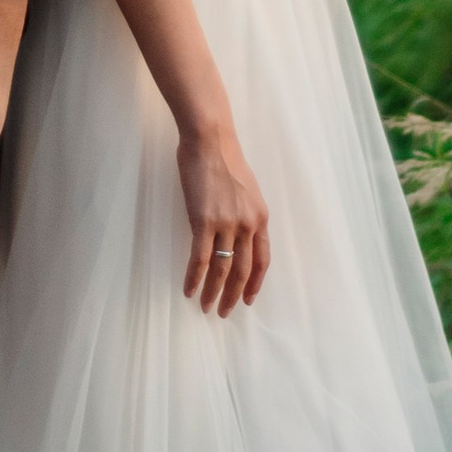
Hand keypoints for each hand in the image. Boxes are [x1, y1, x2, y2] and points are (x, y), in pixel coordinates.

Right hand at [178, 125, 269, 313]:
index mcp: (260, 217)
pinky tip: (189, 290)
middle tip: (224, 312)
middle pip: (243, 270)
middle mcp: (247, 224)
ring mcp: (226, 224)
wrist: (210, 140)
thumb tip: (235, 232)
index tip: (248, 299)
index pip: (262, 260)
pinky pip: (200, 258)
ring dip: (213, 292)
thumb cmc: (224, 158)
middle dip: (233, 295)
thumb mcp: (245, 189)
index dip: (255, 282)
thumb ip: (243, 213)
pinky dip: (194, 278)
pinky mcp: (203, 221)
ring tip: (206, 307)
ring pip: (222, 269)